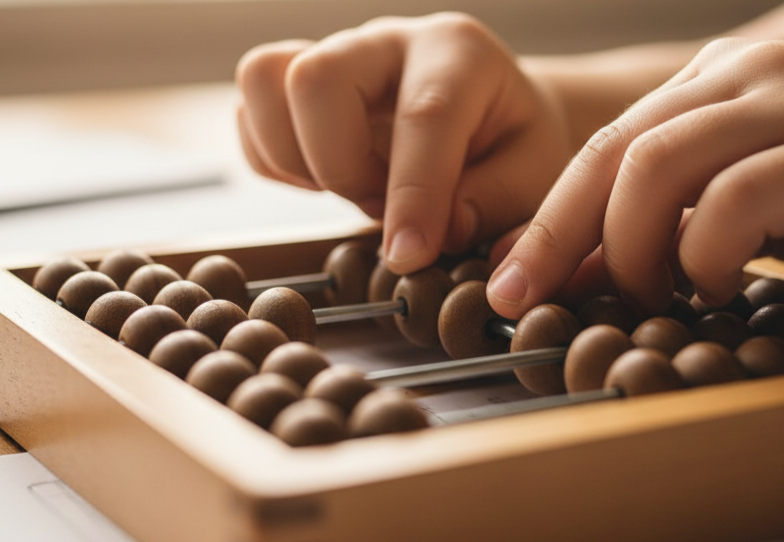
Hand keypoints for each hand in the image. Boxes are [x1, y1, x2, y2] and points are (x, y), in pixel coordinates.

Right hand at [236, 13, 572, 273]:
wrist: (490, 118)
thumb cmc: (514, 146)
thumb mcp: (534, 177)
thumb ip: (493, 203)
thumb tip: (437, 232)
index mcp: (458, 53)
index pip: (423, 115)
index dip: (413, 195)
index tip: (410, 256)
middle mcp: (386, 42)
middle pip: (315, 78)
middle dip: (338, 166)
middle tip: (380, 205)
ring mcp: (335, 56)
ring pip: (264, 81)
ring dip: (296, 160)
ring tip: (353, 189)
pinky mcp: (296, 85)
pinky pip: (249, 117)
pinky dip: (276, 163)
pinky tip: (327, 182)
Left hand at [488, 38, 783, 317]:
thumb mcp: (762, 197)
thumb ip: (681, 219)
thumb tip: (589, 270)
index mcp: (719, 83)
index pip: (605, 147)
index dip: (548, 218)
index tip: (513, 279)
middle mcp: (745, 77)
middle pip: (611, 151)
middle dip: (553, 233)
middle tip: (523, 299)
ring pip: (655, 166)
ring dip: (630, 248)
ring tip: (652, 296)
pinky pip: (734, 200)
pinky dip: (707, 255)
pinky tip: (720, 283)